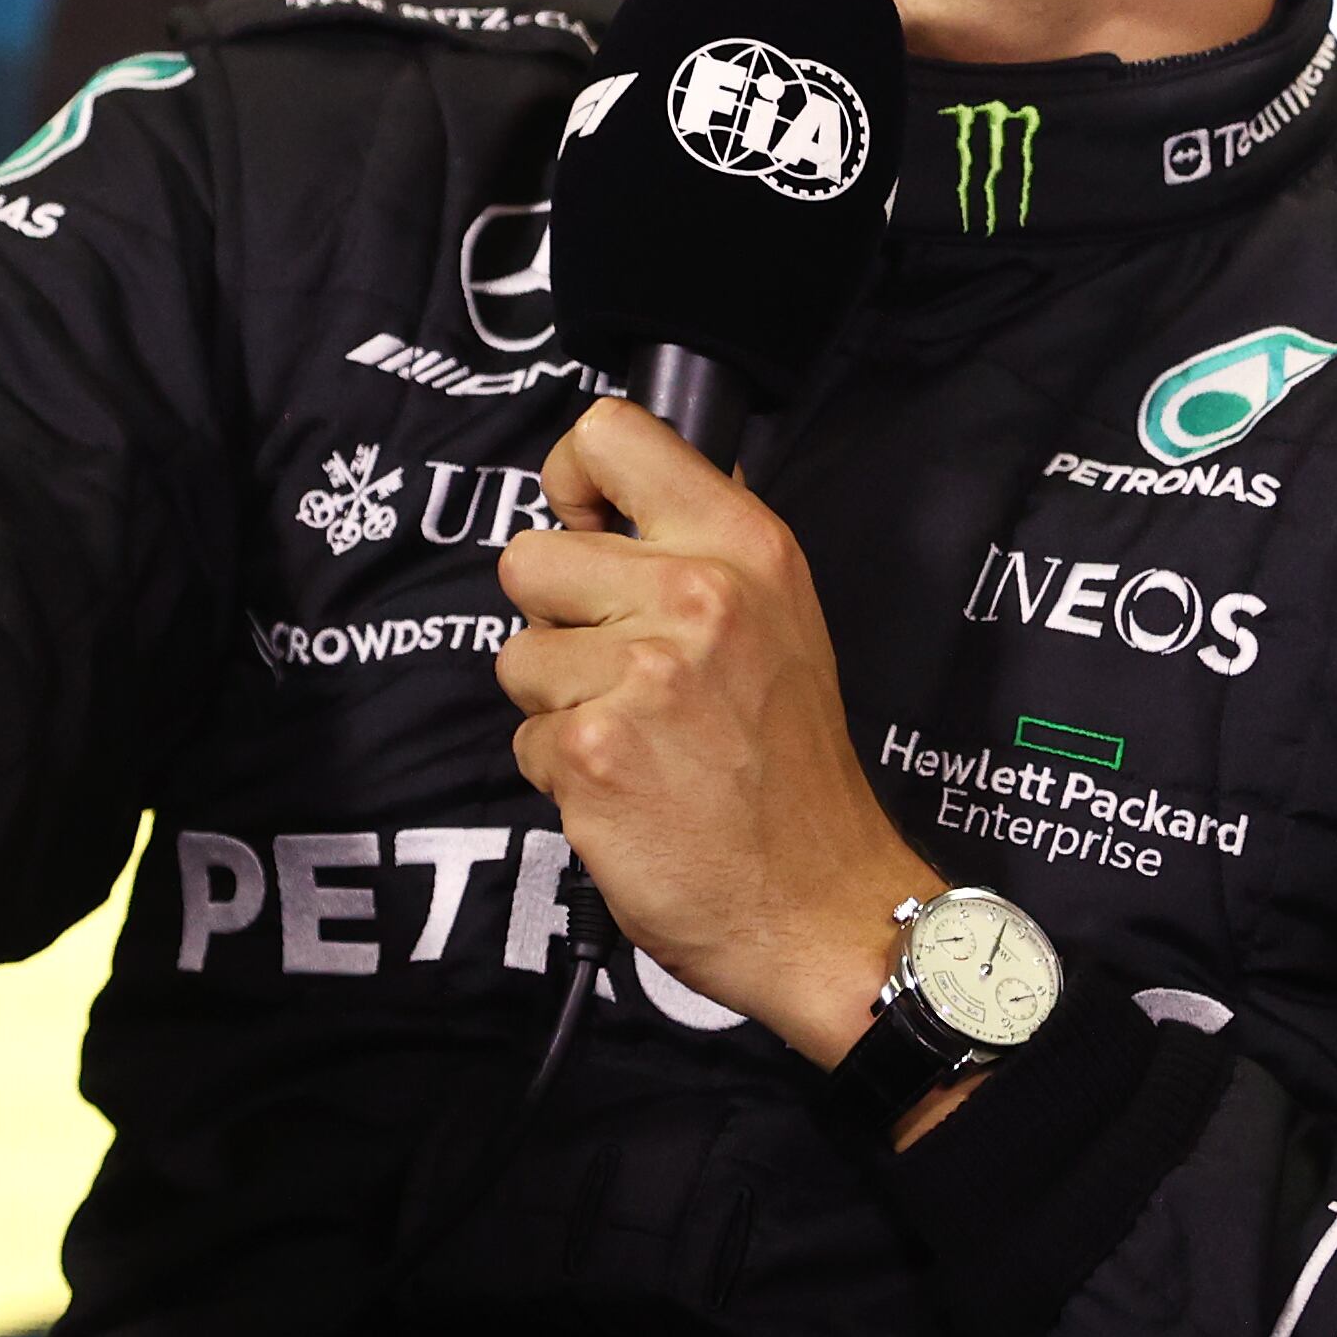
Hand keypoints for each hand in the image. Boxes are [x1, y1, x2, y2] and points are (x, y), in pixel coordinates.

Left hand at [494, 398, 940, 1069]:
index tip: (588, 532)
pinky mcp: (592, 750)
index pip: (611, 433)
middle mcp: (696, 593)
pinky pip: (523, 737)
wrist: (821, 904)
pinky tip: (630, 790)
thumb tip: (614, 498)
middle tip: (626, 673)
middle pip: (527, 557)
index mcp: (743, 544)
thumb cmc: (793, 768)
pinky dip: (562, 772)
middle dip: (557, 621)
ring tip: (639, 739)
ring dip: (558, 703)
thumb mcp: (781, 619)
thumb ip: (701, 550)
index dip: (573, 481)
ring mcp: (640, 672)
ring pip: (516, 655)